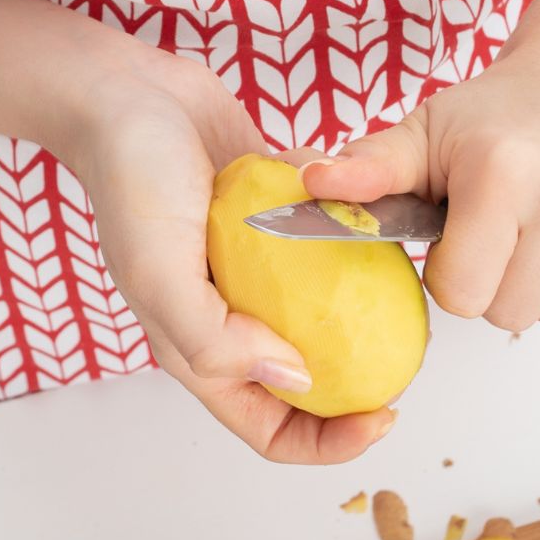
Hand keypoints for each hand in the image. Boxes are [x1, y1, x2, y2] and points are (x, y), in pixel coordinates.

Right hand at [61, 56, 394, 463]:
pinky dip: (354, 247)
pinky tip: (376, 228)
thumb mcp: (159, 275)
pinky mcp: (279, 229)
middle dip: (360, 391)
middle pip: (309, 388)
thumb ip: (216, 340)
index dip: (327, 443)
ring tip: (407, 306)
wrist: (131, 96)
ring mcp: (259, 277)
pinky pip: (329, 253)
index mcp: (200, 352)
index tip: (383, 416)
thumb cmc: (132, 183)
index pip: (271, 430)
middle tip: (408, 366)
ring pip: (325, 321)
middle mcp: (235, 323)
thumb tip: (296, 378)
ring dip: (366, 319)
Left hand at [302, 55, 539, 330]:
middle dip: (489, 285)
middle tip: (493, 236)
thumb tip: (312, 183)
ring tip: (530, 232)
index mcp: (503, 174)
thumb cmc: (502, 112)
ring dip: (533, 285)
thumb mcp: (426, 131)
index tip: (454, 240)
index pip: (462, 295)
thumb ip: (370, 167)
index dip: (448, 277)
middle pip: (509, 313)